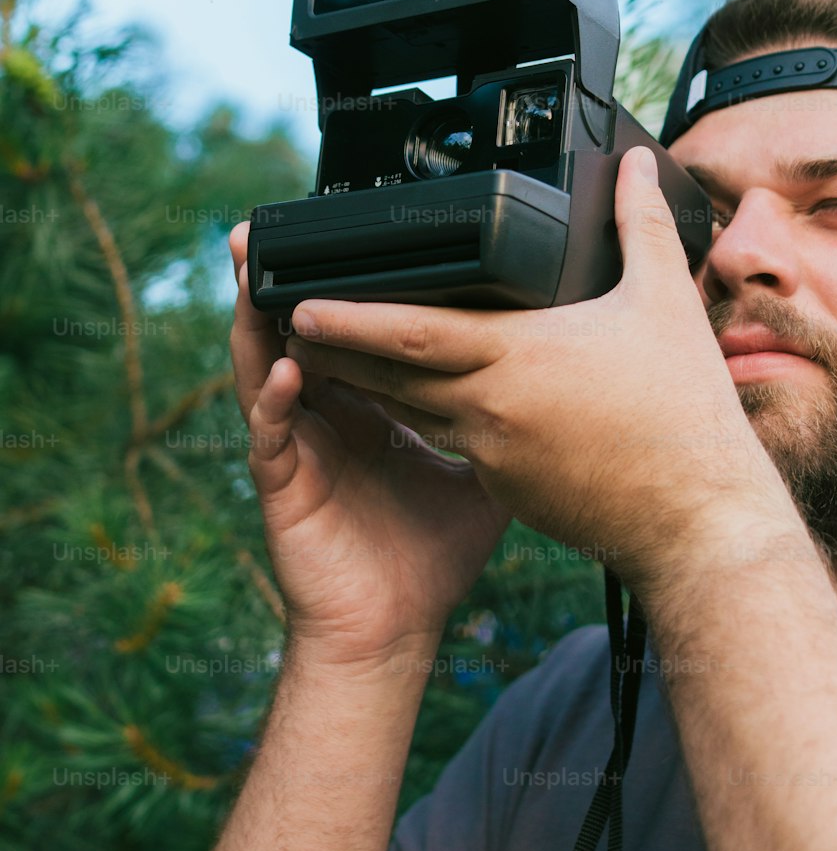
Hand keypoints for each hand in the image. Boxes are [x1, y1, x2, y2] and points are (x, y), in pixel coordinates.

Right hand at [228, 225, 509, 670]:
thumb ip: (504, 422)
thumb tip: (567, 381)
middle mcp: (326, 414)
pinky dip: (275, 400)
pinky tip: (286, 369)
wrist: (395, 629)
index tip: (355, 230)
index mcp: (366, 405)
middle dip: (284, 277)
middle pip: (298, 330)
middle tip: (277, 220)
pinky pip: (269, 434)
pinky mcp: (281, 483)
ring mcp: (298, 445)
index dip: (347, 284)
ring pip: (265, 364)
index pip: (350, 329)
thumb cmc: (431, 553)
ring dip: (257, 317)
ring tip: (255, 268)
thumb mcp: (482, 471)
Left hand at [283, 147, 791, 598]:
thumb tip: (635, 162)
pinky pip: (455, 449)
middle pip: (390, 375)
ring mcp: (492, 458)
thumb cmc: (684, 415)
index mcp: (516, 357)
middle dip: (337, 351)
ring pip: (415, 415)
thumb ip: (639, 224)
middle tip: (290, 328)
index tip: (300, 300)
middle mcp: (488, 410)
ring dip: (372, 388)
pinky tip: (424, 407)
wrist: (698, 525)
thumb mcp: (664, 302)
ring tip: (337, 362)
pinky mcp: (508, 493)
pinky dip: (431, 423)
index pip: (409, 329)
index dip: (348, 314)